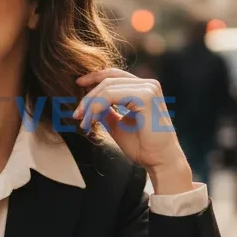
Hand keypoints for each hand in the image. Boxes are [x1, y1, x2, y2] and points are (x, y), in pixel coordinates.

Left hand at [74, 68, 192, 193]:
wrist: (159, 160)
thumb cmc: (142, 146)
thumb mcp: (118, 124)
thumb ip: (106, 111)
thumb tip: (89, 104)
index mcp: (144, 88)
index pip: (114, 75)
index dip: (94, 78)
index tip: (77, 85)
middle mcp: (148, 84)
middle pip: (108, 80)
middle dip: (88, 97)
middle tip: (77, 115)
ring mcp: (148, 88)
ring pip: (107, 87)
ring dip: (91, 104)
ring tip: (84, 122)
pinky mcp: (145, 96)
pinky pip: (111, 95)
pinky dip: (97, 107)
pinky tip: (92, 120)